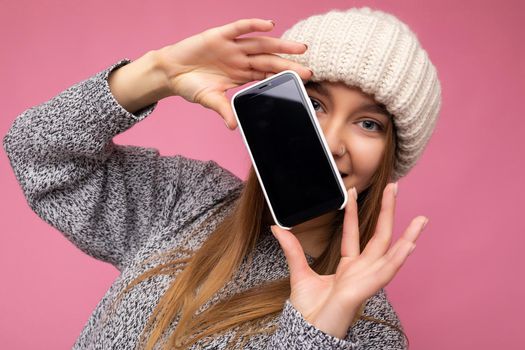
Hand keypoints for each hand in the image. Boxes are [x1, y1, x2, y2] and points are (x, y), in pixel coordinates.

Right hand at [155, 18, 312, 129]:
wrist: (170, 72)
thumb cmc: (191, 85)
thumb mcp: (209, 100)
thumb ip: (223, 110)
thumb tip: (234, 126)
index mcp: (241, 74)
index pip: (268, 75)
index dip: (284, 77)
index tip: (302, 82)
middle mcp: (240, 59)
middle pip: (269, 60)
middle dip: (289, 64)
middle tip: (308, 69)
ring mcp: (231, 47)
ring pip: (260, 44)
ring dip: (280, 45)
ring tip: (299, 48)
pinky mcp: (219, 36)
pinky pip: (239, 28)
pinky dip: (253, 25)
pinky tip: (269, 25)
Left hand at [270, 183, 427, 338]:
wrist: (306, 332)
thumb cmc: (309, 309)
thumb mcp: (299, 272)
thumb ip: (292, 249)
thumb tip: (277, 228)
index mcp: (348, 267)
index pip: (354, 234)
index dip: (354, 213)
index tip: (353, 192)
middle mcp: (361, 271)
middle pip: (379, 237)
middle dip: (388, 212)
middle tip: (394, 187)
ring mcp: (365, 280)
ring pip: (391, 254)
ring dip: (407, 236)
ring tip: (421, 219)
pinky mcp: (363, 290)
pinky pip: (385, 272)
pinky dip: (398, 259)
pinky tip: (409, 244)